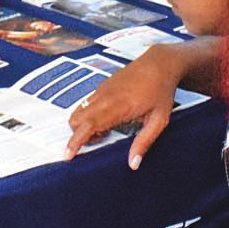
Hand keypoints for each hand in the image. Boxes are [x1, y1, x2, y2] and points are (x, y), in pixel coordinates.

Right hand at [66, 45, 184, 167]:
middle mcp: (104, 97)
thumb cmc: (161, 91)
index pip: (88, 125)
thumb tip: (133, 164)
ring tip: (106, 130)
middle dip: (78, 135)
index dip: (75, 141)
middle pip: (75, 120)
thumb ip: (144, 143)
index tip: (67, 156)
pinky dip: (88, 116)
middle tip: (101, 140)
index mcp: (118, 106)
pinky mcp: (101, 87)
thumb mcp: (159, 121)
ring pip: (77, 112)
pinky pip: (85, 104)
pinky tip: (107, 119)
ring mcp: (101, 90)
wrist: (159, 63)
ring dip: (83, 126)